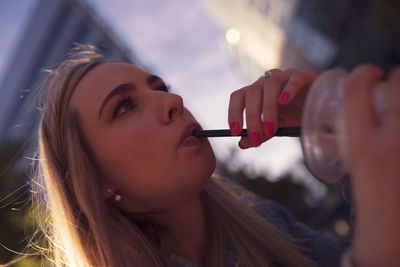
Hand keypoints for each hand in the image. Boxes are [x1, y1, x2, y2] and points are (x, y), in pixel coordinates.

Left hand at [228, 68, 315, 148]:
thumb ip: (259, 135)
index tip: (235, 131)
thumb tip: (242, 144)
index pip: (238, 97)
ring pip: (270, 85)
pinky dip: (288, 89)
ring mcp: (285, 76)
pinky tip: (284, 101)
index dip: (233, 112)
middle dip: (252, 117)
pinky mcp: (304, 76)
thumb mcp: (276, 129)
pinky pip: (294, 78)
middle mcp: (267, 81)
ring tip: (271, 129)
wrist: (320, 112)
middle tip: (256, 138)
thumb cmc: (294, 118)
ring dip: (268, 109)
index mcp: (256, 92)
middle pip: (252, 92)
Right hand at [342, 64, 399, 266]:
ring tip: (398, 105)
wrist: (392, 228)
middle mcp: (390, 140)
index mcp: (361, 144)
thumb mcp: (354, 163)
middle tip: (394, 84)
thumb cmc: (370, 196)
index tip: (368, 73)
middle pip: (398, 83)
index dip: (362, 72)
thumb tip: (367, 109)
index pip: (356, 89)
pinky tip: (399, 123)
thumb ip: (359, 134)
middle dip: (397, 76)